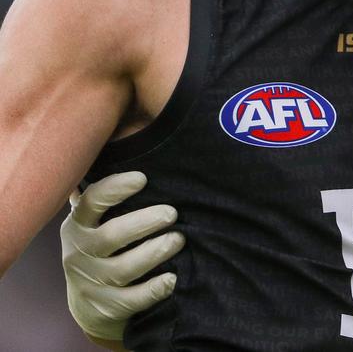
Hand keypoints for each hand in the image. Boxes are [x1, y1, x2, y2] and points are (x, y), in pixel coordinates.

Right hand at [60, 171, 184, 340]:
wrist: (87, 299)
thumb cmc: (98, 242)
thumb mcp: (92, 219)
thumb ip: (102, 190)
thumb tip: (115, 140)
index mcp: (78, 224)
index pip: (91, 202)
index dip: (116, 188)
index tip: (143, 178)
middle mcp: (80, 252)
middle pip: (112, 236)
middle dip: (144, 222)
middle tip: (173, 212)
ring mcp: (92, 281)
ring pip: (124, 269)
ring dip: (154, 253)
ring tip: (178, 239)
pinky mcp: (107, 306)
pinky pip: (131, 300)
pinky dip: (153, 290)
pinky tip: (172, 279)